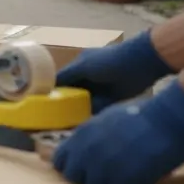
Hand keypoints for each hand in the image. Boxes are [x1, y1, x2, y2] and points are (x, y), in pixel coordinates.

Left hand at [52, 81, 183, 183]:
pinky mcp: (125, 181)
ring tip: (125, 180)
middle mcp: (87, 152)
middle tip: (107, 176)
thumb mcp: (106, 119)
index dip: (73, 167)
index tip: (85, 169)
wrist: (169, 119)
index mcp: (81, 135)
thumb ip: (91, 136)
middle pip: (75, 179)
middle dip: (89, 179)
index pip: (60, 161)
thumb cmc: (143, 114)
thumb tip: (84, 149)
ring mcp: (105, 168)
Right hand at [56, 30, 174, 112]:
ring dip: (77, 110)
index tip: (43, 103)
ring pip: (84, 102)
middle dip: (65, 103)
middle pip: (72, 93)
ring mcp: (100, 90)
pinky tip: (81, 122)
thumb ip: (67, 76)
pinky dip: (90, 113)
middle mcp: (88, 79)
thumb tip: (49, 88)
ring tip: (65, 122)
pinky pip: (96, 108)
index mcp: (80, 67)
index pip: (62, 81)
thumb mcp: (83, 66)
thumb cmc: (107, 61)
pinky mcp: (112, 100)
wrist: (140, 64)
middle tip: (54, 116)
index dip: (53, 90)